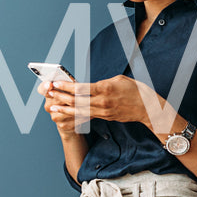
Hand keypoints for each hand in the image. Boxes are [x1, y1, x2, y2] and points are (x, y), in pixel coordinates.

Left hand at [39, 75, 168, 134]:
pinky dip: (75, 115)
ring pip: (80, 111)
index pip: (81, 88)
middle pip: (77, 101)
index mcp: (106, 88)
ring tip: (52, 107)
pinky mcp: (105, 117)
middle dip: (61, 97)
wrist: (147, 108)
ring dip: (64, 109)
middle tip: (48, 93)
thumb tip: (88, 86)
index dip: (66, 86)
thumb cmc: (135, 90)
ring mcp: (104, 111)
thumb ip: (102, 83)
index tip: (56, 83)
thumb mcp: (119, 79)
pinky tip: (67, 114)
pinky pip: (87, 116)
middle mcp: (103, 101)